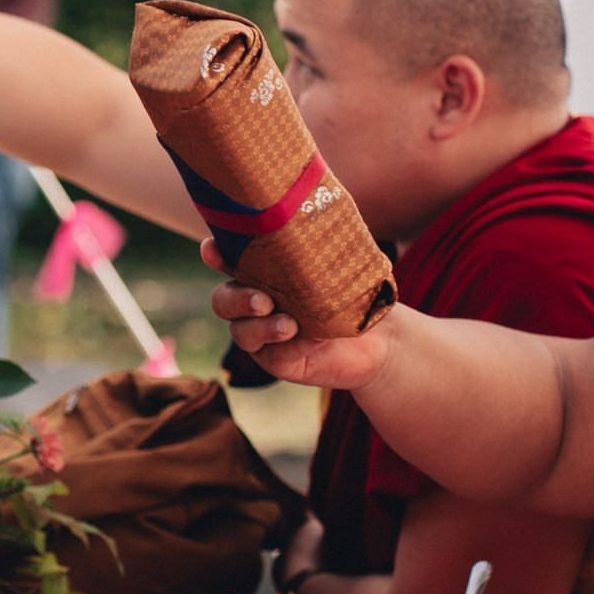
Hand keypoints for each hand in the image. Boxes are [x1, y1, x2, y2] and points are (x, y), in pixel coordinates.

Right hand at [207, 251, 390, 390]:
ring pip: (241, 332)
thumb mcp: (342, 267)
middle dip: (236, 299)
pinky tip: (314, 339)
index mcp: (262, 274)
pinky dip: (293, 345)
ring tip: (289, 325)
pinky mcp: (278, 362)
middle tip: (262, 301)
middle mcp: (255, 304)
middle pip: (222, 301)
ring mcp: (263, 335)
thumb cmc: (356, 294)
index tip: (211, 250)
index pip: (229, 261)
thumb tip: (321, 231)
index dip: (215, 255)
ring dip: (260, 328)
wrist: (381, 339)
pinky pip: (273, 355)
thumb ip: (324, 252)